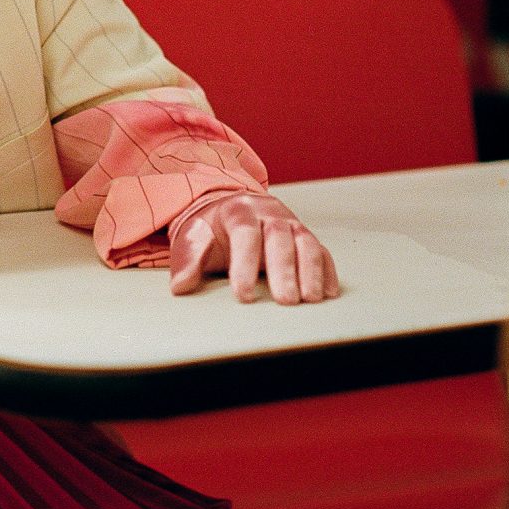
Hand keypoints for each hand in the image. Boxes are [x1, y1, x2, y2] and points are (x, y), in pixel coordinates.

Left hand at [169, 191, 338, 304]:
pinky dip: (327, 271)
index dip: (245, 265)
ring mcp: (291, 224)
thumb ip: (188, 260)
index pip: (245, 236)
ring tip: (311, 299)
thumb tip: (181, 286)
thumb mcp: (193, 237)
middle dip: (284, 271)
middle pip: (280, 239)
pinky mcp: (305, 237)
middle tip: (285, 301)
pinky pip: (321, 251)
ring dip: (311, 271)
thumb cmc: (211, 229)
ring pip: (306, 243)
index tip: (243, 295)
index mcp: (238, 211)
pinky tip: (327, 293)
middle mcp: (269, 214)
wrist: (228, 207)